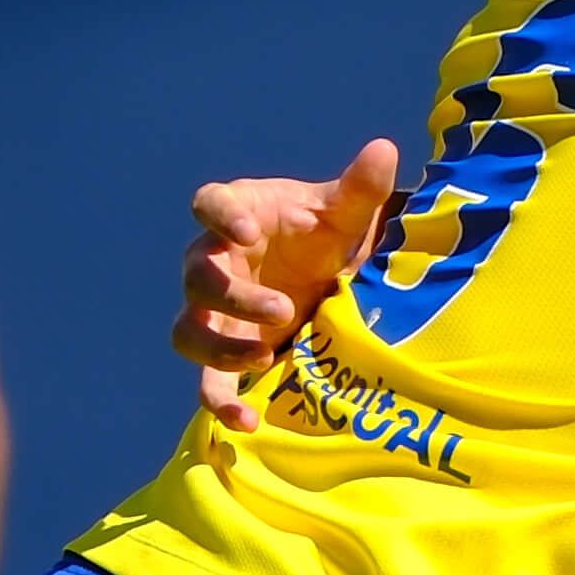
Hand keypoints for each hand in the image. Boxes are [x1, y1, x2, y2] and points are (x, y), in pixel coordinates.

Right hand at [176, 135, 397, 421]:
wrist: (325, 279)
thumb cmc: (324, 236)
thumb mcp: (346, 215)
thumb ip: (360, 187)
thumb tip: (386, 149)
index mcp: (236, 214)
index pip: (210, 203)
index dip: (221, 216)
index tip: (249, 231)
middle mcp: (213, 261)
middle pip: (198, 277)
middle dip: (234, 298)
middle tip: (281, 311)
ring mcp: (211, 312)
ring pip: (189, 331)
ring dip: (219, 348)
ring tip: (262, 358)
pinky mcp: (222, 355)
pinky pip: (207, 381)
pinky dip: (220, 403)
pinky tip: (246, 424)